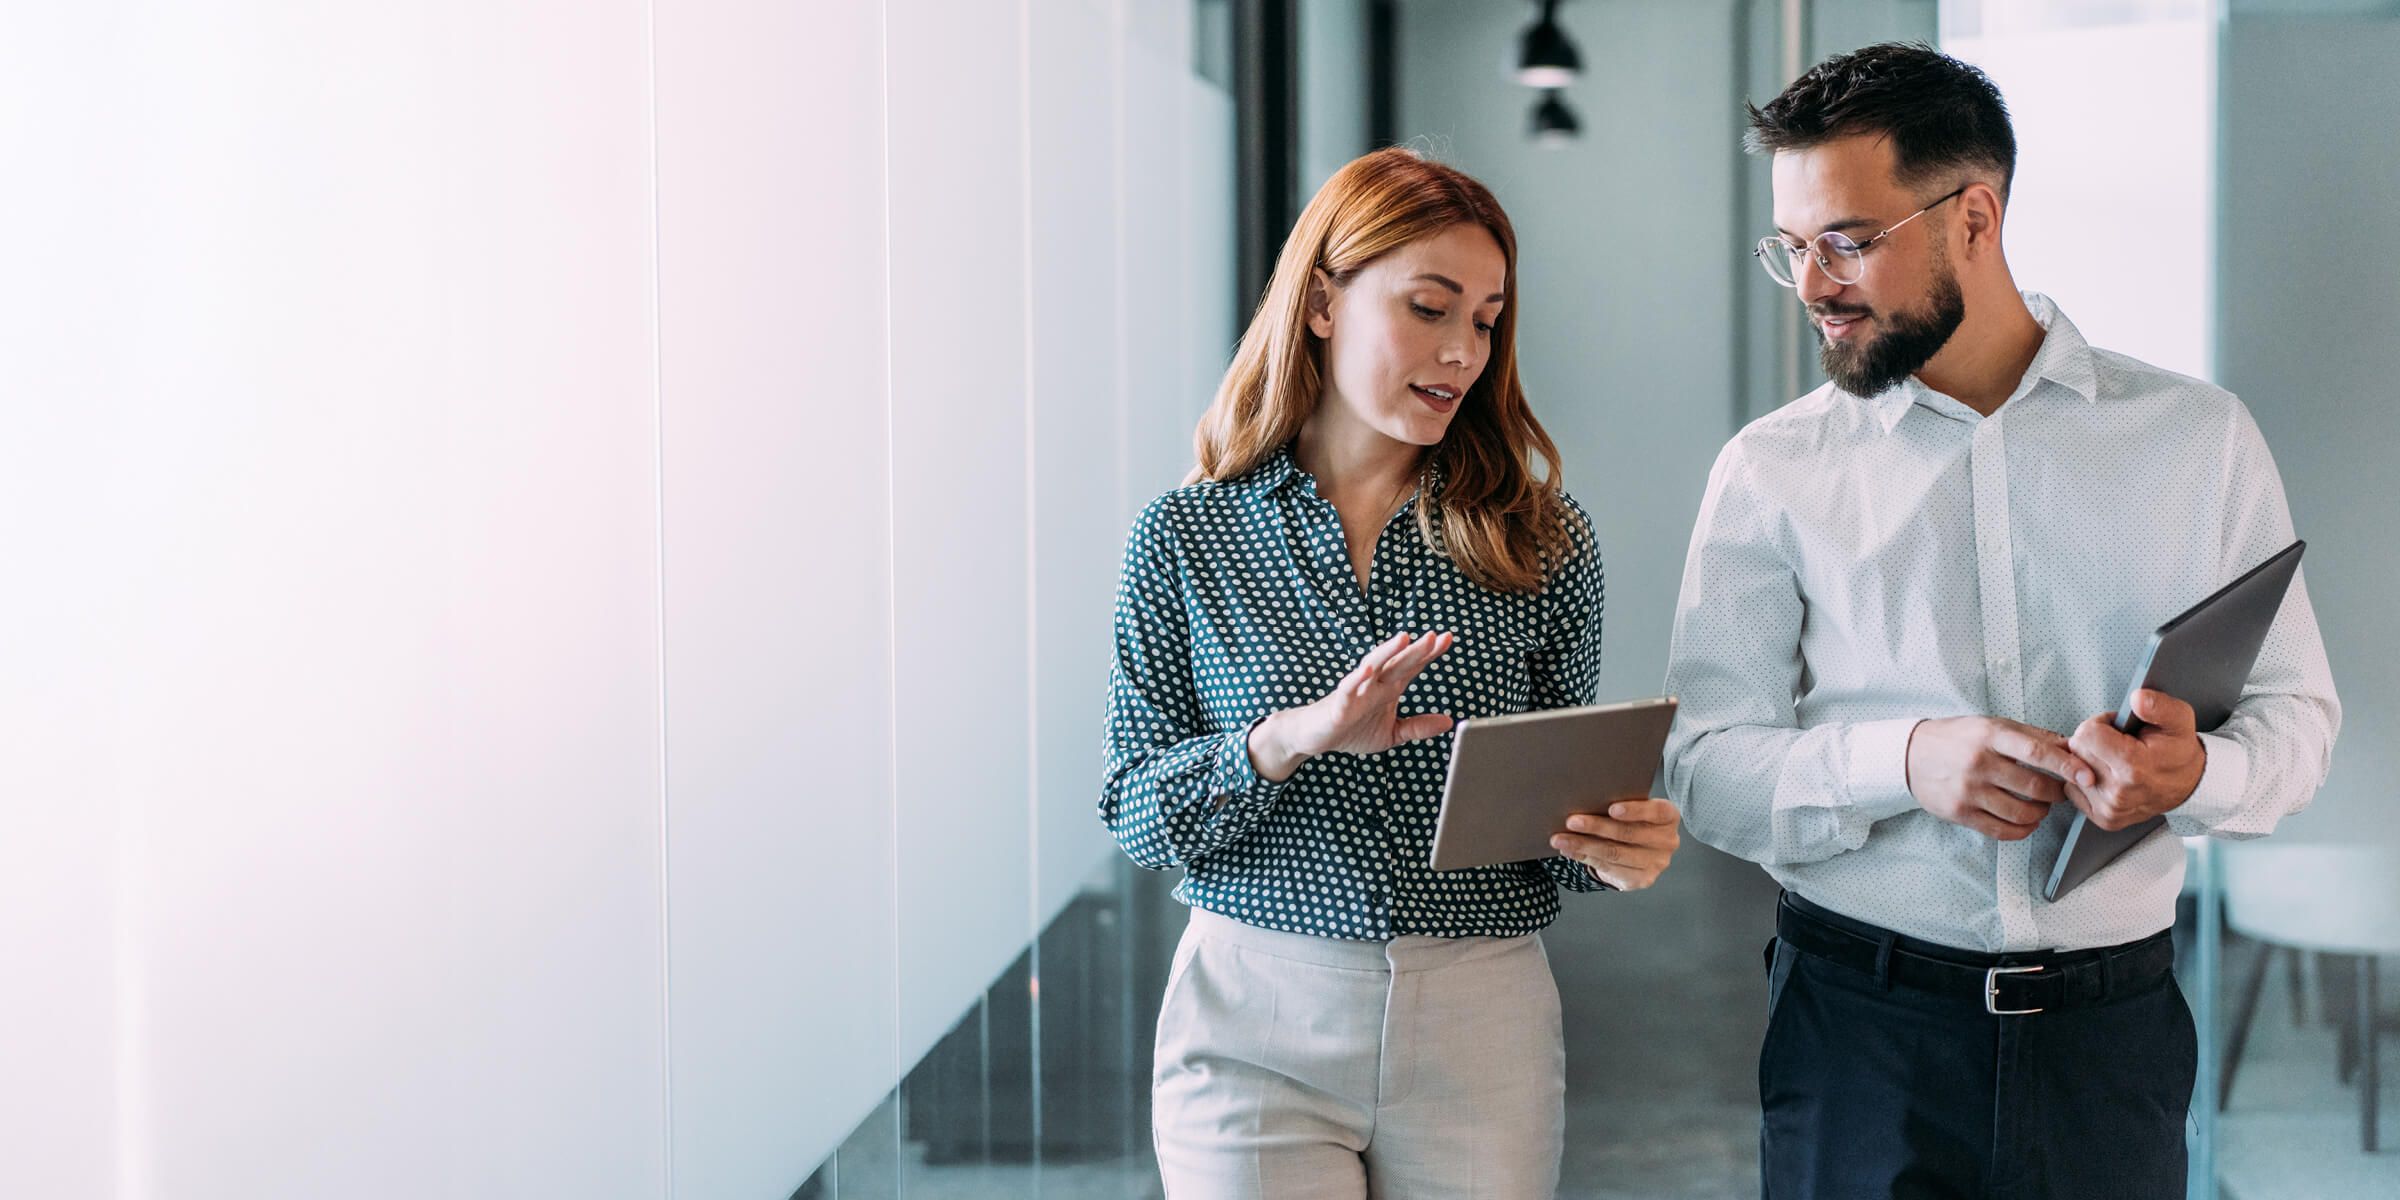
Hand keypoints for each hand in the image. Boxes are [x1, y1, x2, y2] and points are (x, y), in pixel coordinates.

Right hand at [1246, 631, 1455, 780]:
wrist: (1317, 737)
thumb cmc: (1352, 729)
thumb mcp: (1392, 733)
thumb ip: (1418, 726)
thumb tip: (1449, 722)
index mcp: (1389, 688)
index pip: (1412, 667)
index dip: (1430, 653)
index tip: (1447, 638)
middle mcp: (1375, 683)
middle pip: (1399, 663)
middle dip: (1416, 650)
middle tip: (1435, 636)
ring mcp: (1357, 690)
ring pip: (1374, 666)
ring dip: (1388, 652)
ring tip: (1405, 638)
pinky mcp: (1340, 702)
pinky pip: (1349, 687)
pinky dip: (1357, 677)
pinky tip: (1368, 668)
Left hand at [1551, 798, 1680, 890]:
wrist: (1640, 851)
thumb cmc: (1633, 820)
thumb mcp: (1633, 809)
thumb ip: (1618, 805)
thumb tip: (1583, 800)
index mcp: (1668, 817)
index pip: (1656, 812)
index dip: (1635, 811)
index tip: (1611, 809)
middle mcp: (1667, 841)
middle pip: (1628, 834)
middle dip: (1597, 827)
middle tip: (1571, 821)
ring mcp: (1656, 863)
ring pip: (1615, 853)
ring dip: (1584, 845)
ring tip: (1561, 838)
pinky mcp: (1642, 879)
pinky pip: (1609, 868)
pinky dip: (1585, 857)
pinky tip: (1569, 850)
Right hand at [1905, 716, 2095, 840]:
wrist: (1911, 755)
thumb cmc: (1957, 738)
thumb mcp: (1992, 726)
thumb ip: (2032, 736)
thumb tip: (2071, 747)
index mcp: (1989, 736)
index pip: (2036, 752)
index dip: (2066, 766)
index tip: (2087, 776)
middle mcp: (1979, 763)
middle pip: (2034, 787)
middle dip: (2057, 794)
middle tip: (2060, 791)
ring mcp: (1969, 791)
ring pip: (2022, 813)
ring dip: (2041, 813)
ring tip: (2040, 806)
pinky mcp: (1961, 813)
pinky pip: (2003, 831)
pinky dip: (2023, 830)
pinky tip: (2026, 821)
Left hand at [2063, 689, 2206, 830]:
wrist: (2189, 784)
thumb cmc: (2178, 750)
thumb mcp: (2178, 719)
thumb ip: (2158, 704)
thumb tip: (2136, 698)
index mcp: (2133, 766)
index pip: (2085, 734)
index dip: (2100, 724)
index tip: (2116, 728)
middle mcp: (2118, 792)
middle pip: (2077, 751)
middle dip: (2092, 741)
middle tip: (2117, 743)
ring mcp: (2110, 809)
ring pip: (2073, 771)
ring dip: (2089, 761)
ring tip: (2115, 760)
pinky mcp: (2104, 819)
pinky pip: (2073, 790)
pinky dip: (2086, 780)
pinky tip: (2108, 776)